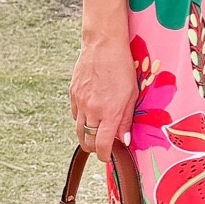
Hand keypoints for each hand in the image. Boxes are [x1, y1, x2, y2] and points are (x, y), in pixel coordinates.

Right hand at [68, 28, 138, 160]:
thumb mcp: (131, 95)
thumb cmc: (122, 68)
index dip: (105, 156)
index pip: (103, 145)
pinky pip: (75, 115)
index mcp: (109, 112)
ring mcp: (80, 102)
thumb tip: (125, 140)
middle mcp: (92, 110)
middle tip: (104, 147)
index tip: (108, 158)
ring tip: (96, 135)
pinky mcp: (72, 94)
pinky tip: (90, 116)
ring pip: (78, 131)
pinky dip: (81, 120)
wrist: (103, 46)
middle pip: (87, 142)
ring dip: (86, 137)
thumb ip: (126, 120)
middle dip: (95, 149)